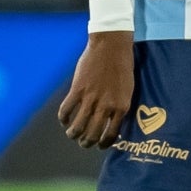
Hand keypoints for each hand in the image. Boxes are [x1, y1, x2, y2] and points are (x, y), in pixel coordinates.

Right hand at [57, 31, 133, 148]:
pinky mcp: (78, 89)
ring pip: (77, 127)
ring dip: (73, 134)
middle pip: (92, 134)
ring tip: (72, 134)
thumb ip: (119, 105)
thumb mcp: (128, 89)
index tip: (99, 145)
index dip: (103, 144)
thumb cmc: (122, 65)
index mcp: (121, 107)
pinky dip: (63, 118)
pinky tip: (64, 119)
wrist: (111, 45)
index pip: (110, 135)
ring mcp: (91, 98)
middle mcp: (106, 106)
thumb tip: (112, 122)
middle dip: (86, 143)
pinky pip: (66, 110)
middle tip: (83, 142)